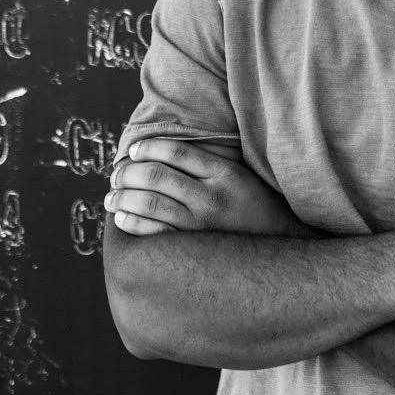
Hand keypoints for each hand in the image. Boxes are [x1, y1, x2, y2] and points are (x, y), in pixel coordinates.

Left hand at [107, 137, 303, 236]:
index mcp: (224, 173)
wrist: (283, 247)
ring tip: (110, 197)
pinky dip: (132, 223)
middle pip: (156, 176)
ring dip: (122, 197)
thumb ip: (208, 165)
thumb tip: (164, 153)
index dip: (147, 148)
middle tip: (115, 174)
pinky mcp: (194, 246)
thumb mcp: (240, 177)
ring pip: (149, 203)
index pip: (174, 152)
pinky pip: (154, 232)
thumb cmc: (256, 208)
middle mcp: (211, 196)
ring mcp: (202, 224)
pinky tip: (121, 218)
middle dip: (127, 173)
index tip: (133, 151)